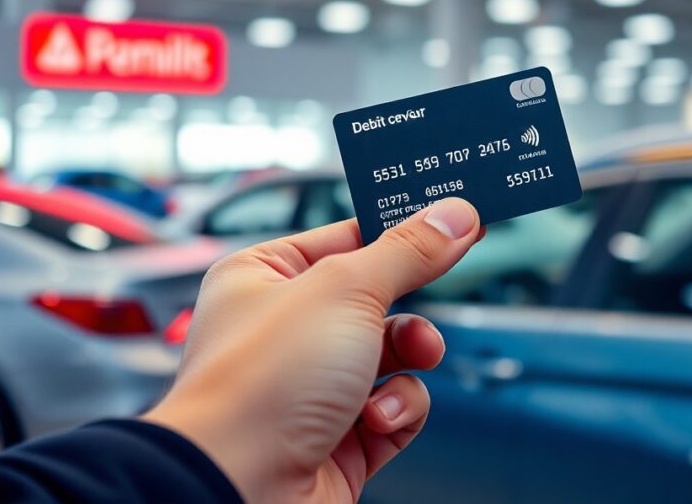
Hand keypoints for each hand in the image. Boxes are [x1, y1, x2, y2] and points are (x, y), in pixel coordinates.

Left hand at [144, 198, 481, 503]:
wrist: (238, 489)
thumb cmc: (259, 383)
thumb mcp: (345, 290)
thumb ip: (407, 251)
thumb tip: (453, 215)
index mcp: (265, 276)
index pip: (346, 237)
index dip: (398, 232)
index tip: (451, 225)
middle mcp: (284, 330)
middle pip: (377, 299)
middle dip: (406, 311)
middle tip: (425, 304)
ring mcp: (310, 386)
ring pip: (393, 356)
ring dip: (408, 361)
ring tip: (404, 367)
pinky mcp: (337, 437)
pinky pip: (392, 408)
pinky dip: (396, 411)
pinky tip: (374, 418)